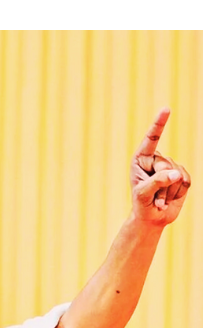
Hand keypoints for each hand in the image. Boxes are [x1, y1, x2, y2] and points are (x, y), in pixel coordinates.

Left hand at [130, 107, 191, 225]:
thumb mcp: (143, 194)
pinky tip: (168, 199)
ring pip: (176, 175)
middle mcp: (156, 160)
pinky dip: (177, 193)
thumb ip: (156, 182)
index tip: (166, 109)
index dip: (159, 124)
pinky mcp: (182, 176)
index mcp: (141, 159)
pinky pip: (185, 181)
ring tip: (158, 199)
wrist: (152, 218)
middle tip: (153, 197)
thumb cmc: (141, 204)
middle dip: (160, 184)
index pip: (151, 139)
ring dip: (167, 192)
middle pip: (166, 165)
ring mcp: (171, 167)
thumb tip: (176, 173)